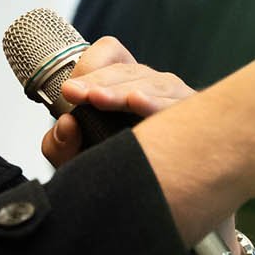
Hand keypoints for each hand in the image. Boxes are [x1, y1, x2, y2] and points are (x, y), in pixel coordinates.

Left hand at [38, 36, 198, 169]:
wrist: (155, 201)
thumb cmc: (118, 170)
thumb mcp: (79, 160)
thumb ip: (59, 145)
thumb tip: (67, 124)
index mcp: (125, 83)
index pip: (109, 53)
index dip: (89, 66)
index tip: (70, 90)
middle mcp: (152, 85)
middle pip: (127, 71)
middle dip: (97, 82)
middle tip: (72, 93)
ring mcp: (176, 98)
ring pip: (152, 85)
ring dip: (122, 92)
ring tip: (98, 98)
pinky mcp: (195, 118)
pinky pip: (178, 105)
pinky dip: (157, 103)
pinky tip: (137, 102)